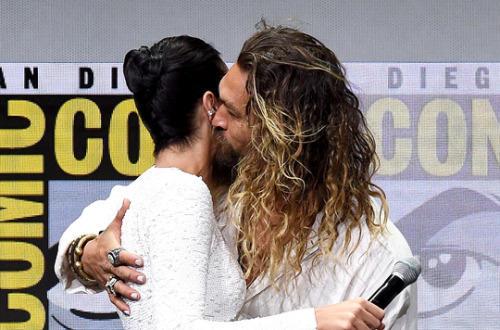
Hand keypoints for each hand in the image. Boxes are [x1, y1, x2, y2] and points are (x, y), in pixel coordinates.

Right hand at [80, 199, 145, 314]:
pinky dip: (119, 305)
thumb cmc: (104, 240)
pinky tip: (129, 311)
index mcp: (111, 251)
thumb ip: (121, 215)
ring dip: (126, 292)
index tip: (141, 260)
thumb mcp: (112, 227)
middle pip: (120, 272)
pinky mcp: (106, 286)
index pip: (121, 254)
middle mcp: (108, 266)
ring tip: (138, 296)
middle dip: (131, 276)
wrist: (84, 256)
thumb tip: (129, 199)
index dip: (130, 257)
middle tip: (143, 279)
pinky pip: (111, 297)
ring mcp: (107, 277)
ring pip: (116, 286)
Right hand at [314, 298, 384, 329]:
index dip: (377, 320)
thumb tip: (382, 325)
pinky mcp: (348, 327)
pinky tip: (347, 329)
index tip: (371, 323)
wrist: (319, 318)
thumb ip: (367, 314)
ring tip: (352, 327)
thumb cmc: (334, 314)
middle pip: (377, 324)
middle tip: (358, 325)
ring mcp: (353, 318)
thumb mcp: (351, 308)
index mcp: (360, 301)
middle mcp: (358, 308)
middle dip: (370, 328)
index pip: (380, 313)